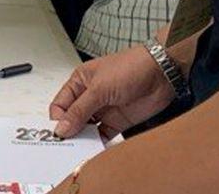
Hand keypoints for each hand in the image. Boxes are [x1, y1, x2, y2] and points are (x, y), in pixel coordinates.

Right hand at [48, 45, 175, 139]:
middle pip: (71, 119)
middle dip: (69, 132)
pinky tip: (96, 151)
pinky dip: (98, 144)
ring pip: (86, 130)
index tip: (59, 135)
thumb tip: (61, 128)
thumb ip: (79, 110)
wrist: (160, 73)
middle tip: (68, 147)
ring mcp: (103, 110)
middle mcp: (89, 96)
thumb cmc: (130, 68)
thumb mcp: (99, 88)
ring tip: (81, 151)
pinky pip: (102, 136)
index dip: (58, 120)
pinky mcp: (117, 122)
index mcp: (79, 82)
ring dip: (84, 140)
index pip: (60, 105)